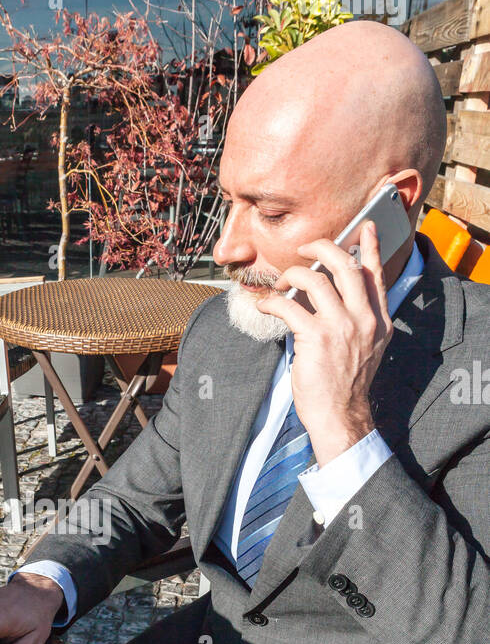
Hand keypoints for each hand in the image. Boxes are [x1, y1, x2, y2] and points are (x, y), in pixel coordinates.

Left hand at [256, 221, 393, 465]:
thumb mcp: (366, 348)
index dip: (370, 248)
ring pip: (314, 279)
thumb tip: (332, 296)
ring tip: (280, 284)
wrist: (340, 415)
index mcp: (378, 320)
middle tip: (304, 248)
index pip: (375, 275)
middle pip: (345, 265)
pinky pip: (289, 306)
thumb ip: (358, 321)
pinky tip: (265, 306)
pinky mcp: (316, 337)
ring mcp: (341, 326)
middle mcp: (364, 318)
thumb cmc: (346, 384)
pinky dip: (272, 302)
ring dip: (291, 275)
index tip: (363, 228)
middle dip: (321, 248)